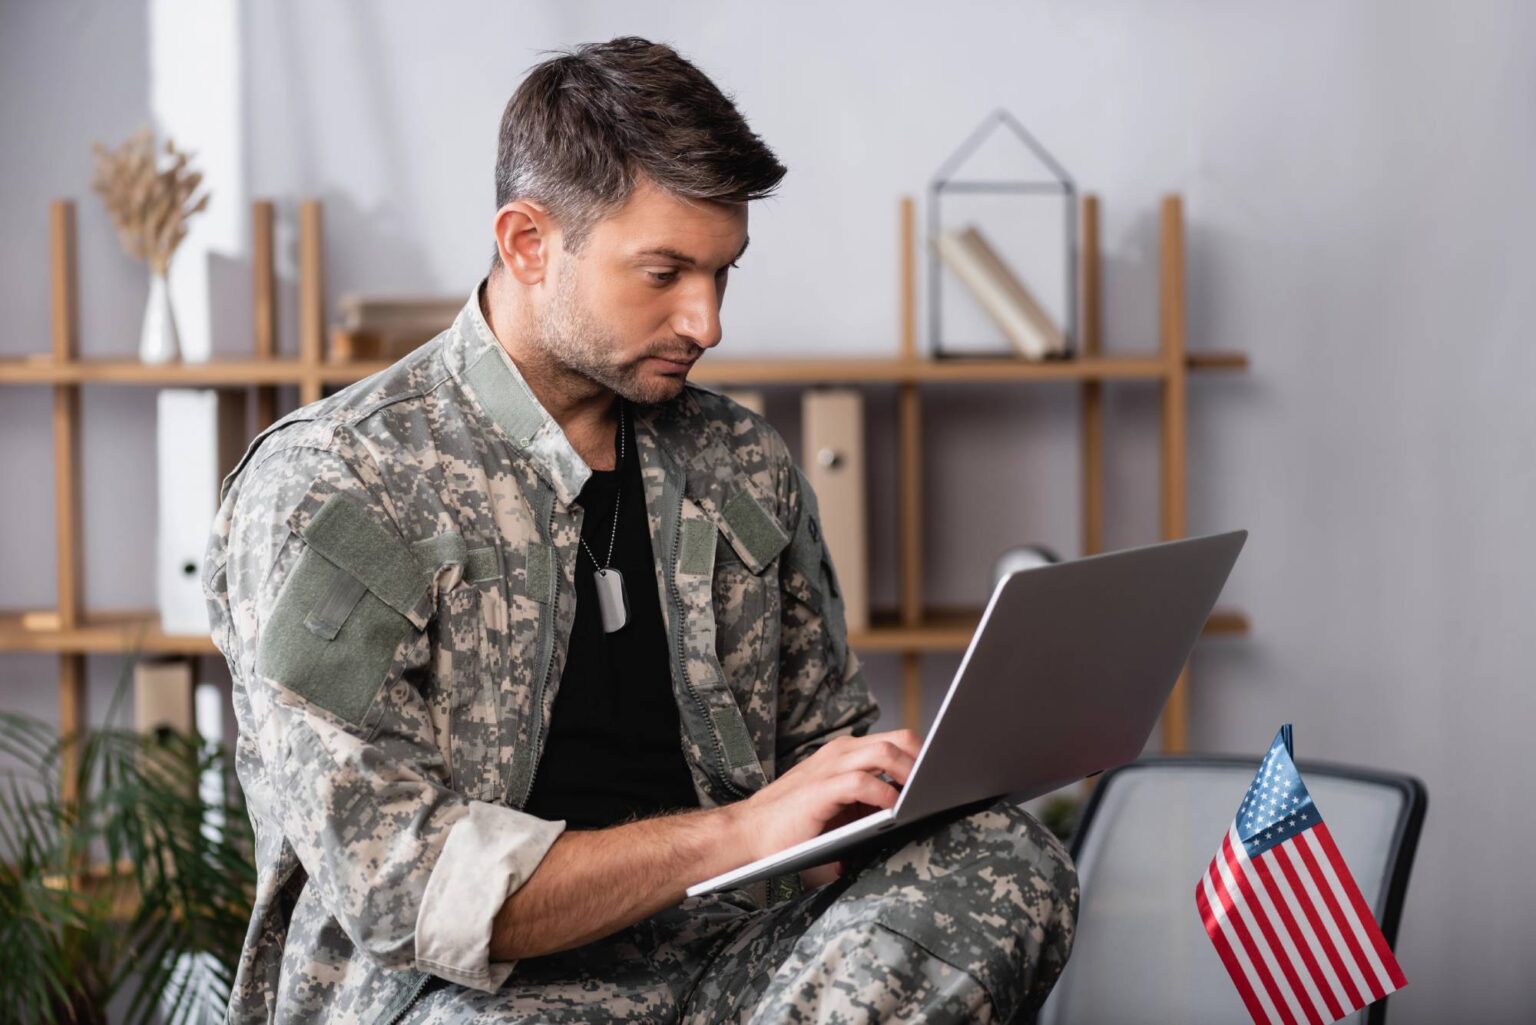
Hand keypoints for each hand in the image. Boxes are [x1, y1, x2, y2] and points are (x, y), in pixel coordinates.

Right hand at [729, 729, 922, 863]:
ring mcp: (830, 766)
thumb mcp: (842, 810)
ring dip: (909, 773)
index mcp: (848, 754)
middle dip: (925, 761)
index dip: (925, 756)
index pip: (897, 741)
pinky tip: (894, 811)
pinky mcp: (821, 788)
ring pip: (885, 752)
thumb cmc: (797, 826)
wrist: (750, 833)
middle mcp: (841, 752)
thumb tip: (913, 816)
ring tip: (923, 795)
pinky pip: (863, 781)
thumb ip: (871, 804)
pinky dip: (884, 794)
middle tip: (941, 786)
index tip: (946, 776)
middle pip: (900, 739)